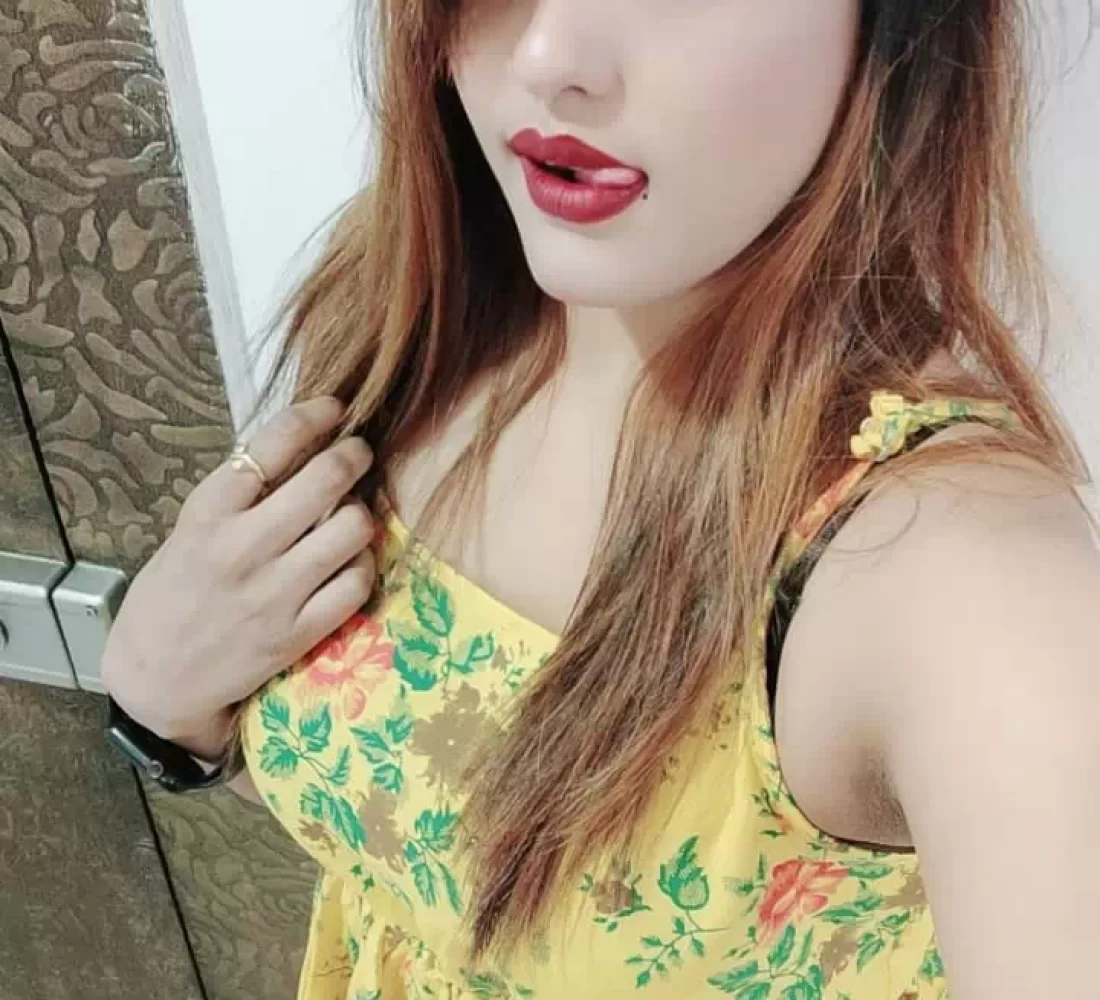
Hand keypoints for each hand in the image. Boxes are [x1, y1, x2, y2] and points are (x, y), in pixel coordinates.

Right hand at [100, 396, 376, 756]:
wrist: (158, 677)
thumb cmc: (175, 593)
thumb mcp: (191, 530)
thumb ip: (241, 495)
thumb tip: (303, 446)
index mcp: (209, 513)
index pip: (273, 443)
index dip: (314, 415)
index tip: (334, 408)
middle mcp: (244, 547)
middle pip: (326, 479)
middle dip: (353, 455)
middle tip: (357, 453)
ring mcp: (275, 592)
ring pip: (353, 528)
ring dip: (360, 512)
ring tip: (349, 514)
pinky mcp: (298, 633)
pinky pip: (357, 583)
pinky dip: (363, 564)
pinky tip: (351, 561)